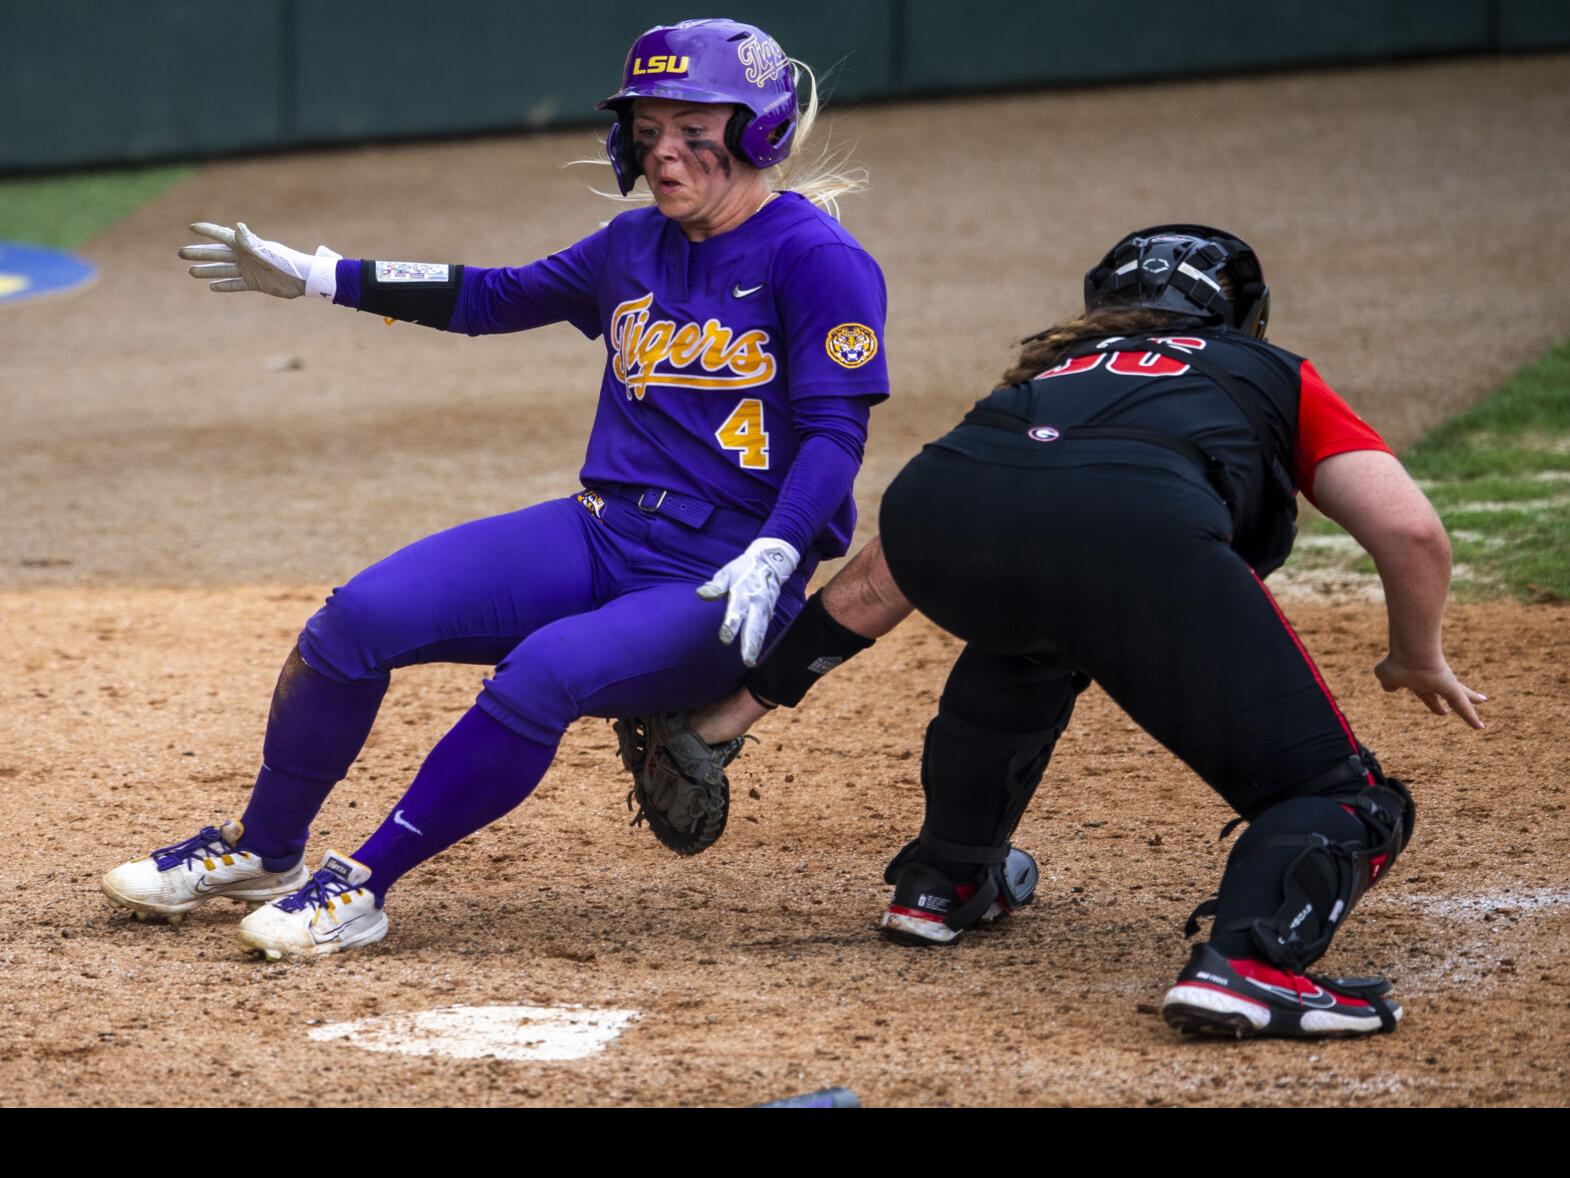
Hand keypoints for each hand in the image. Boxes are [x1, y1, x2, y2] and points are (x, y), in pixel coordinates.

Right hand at [179, 221, 337, 297]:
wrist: (304, 279)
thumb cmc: (286, 261)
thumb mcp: (266, 251)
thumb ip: (250, 241)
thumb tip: (237, 226)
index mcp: (245, 245)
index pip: (222, 235)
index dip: (207, 231)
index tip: (192, 227)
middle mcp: (244, 256)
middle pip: (216, 254)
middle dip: (199, 253)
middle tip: (180, 253)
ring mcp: (249, 270)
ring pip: (222, 270)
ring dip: (207, 270)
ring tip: (190, 271)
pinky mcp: (255, 283)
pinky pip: (235, 284)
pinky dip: (224, 285)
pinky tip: (211, 287)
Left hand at [698, 537, 800, 665]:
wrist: (770, 563)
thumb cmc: (744, 569)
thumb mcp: (728, 572)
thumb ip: (716, 585)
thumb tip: (701, 593)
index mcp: (744, 591)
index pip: (737, 609)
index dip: (731, 624)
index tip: (725, 638)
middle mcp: (756, 602)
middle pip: (753, 625)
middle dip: (750, 643)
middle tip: (747, 659)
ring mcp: (764, 609)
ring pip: (760, 631)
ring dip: (755, 646)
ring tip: (750, 661)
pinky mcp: (768, 614)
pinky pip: (763, 630)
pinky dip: (759, 643)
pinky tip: (754, 655)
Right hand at [1374, 654, 1486, 728]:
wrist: (1408, 652)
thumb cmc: (1396, 663)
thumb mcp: (1385, 674)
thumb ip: (1389, 682)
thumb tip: (1389, 687)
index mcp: (1417, 682)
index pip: (1427, 695)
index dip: (1433, 703)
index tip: (1441, 710)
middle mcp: (1432, 682)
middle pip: (1447, 693)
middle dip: (1455, 700)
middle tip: (1465, 701)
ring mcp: (1442, 683)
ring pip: (1459, 695)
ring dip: (1470, 698)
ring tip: (1483, 700)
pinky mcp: (1450, 686)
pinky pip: (1462, 704)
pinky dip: (1470, 717)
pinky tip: (1480, 727)